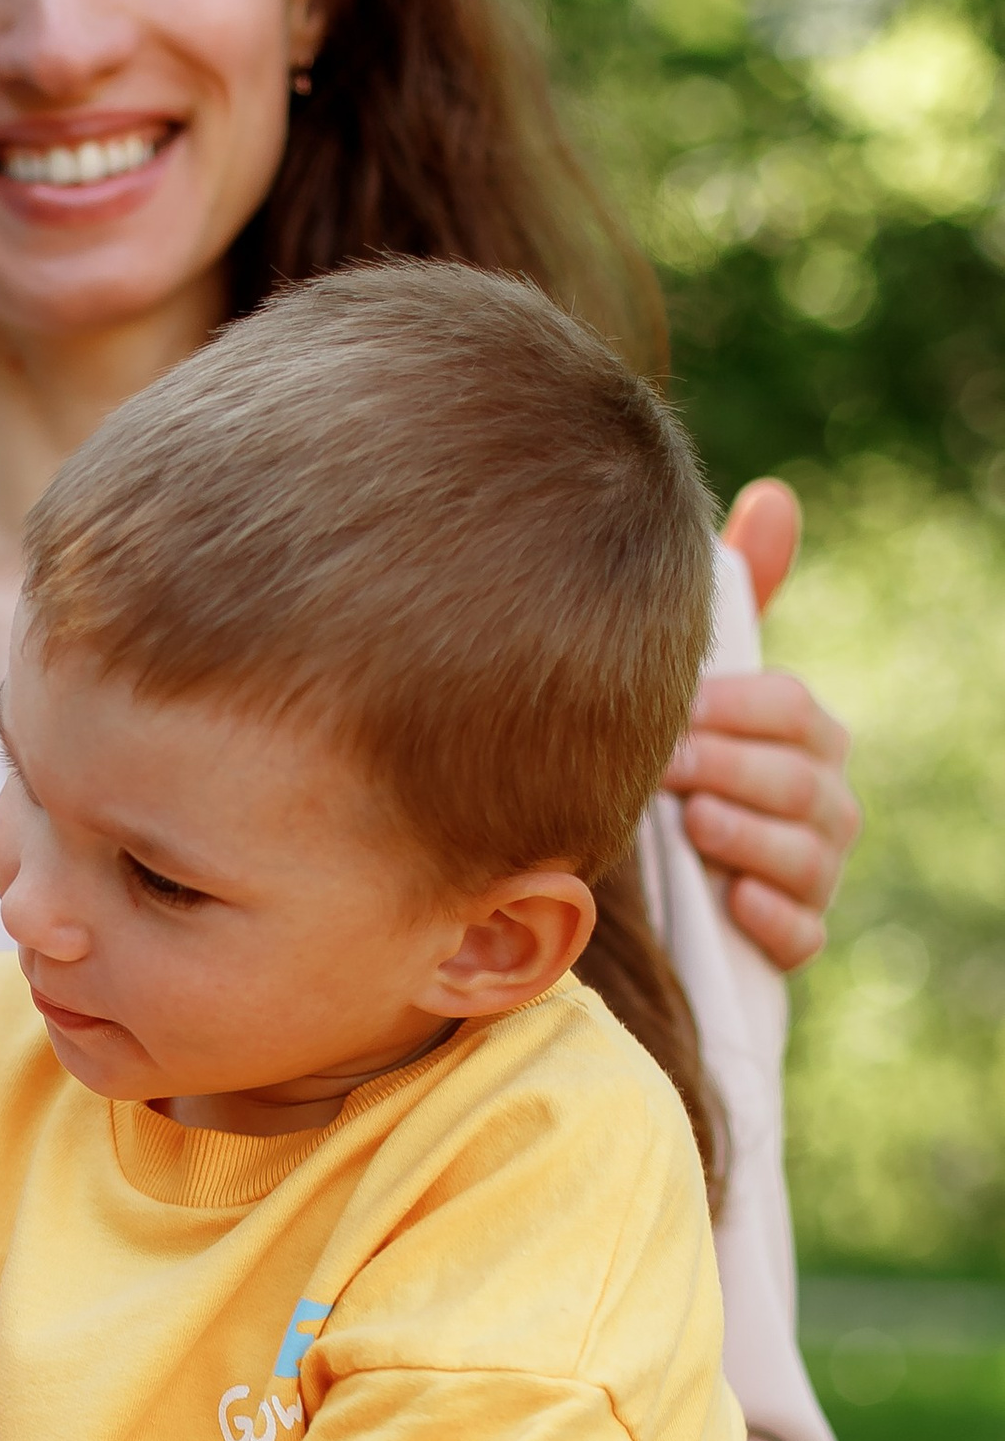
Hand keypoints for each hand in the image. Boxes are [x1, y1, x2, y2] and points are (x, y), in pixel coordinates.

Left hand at [662, 484, 860, 973]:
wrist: (620, 877)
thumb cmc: (664, 762)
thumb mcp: (686, 686)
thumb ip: (730, 604)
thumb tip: (775, 497)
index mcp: (799, 736)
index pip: (793, 711)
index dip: (742, 710)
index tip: (682, 712)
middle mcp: (819, 804)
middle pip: (804, 781)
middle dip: (738, 771)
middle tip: (670, 769)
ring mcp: (808, 874)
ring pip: (811, 857)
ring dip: (752, 839)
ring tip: (695, 826)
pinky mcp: (786, 943)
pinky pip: (804, 937)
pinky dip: (772, 921)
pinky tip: (731, 906)